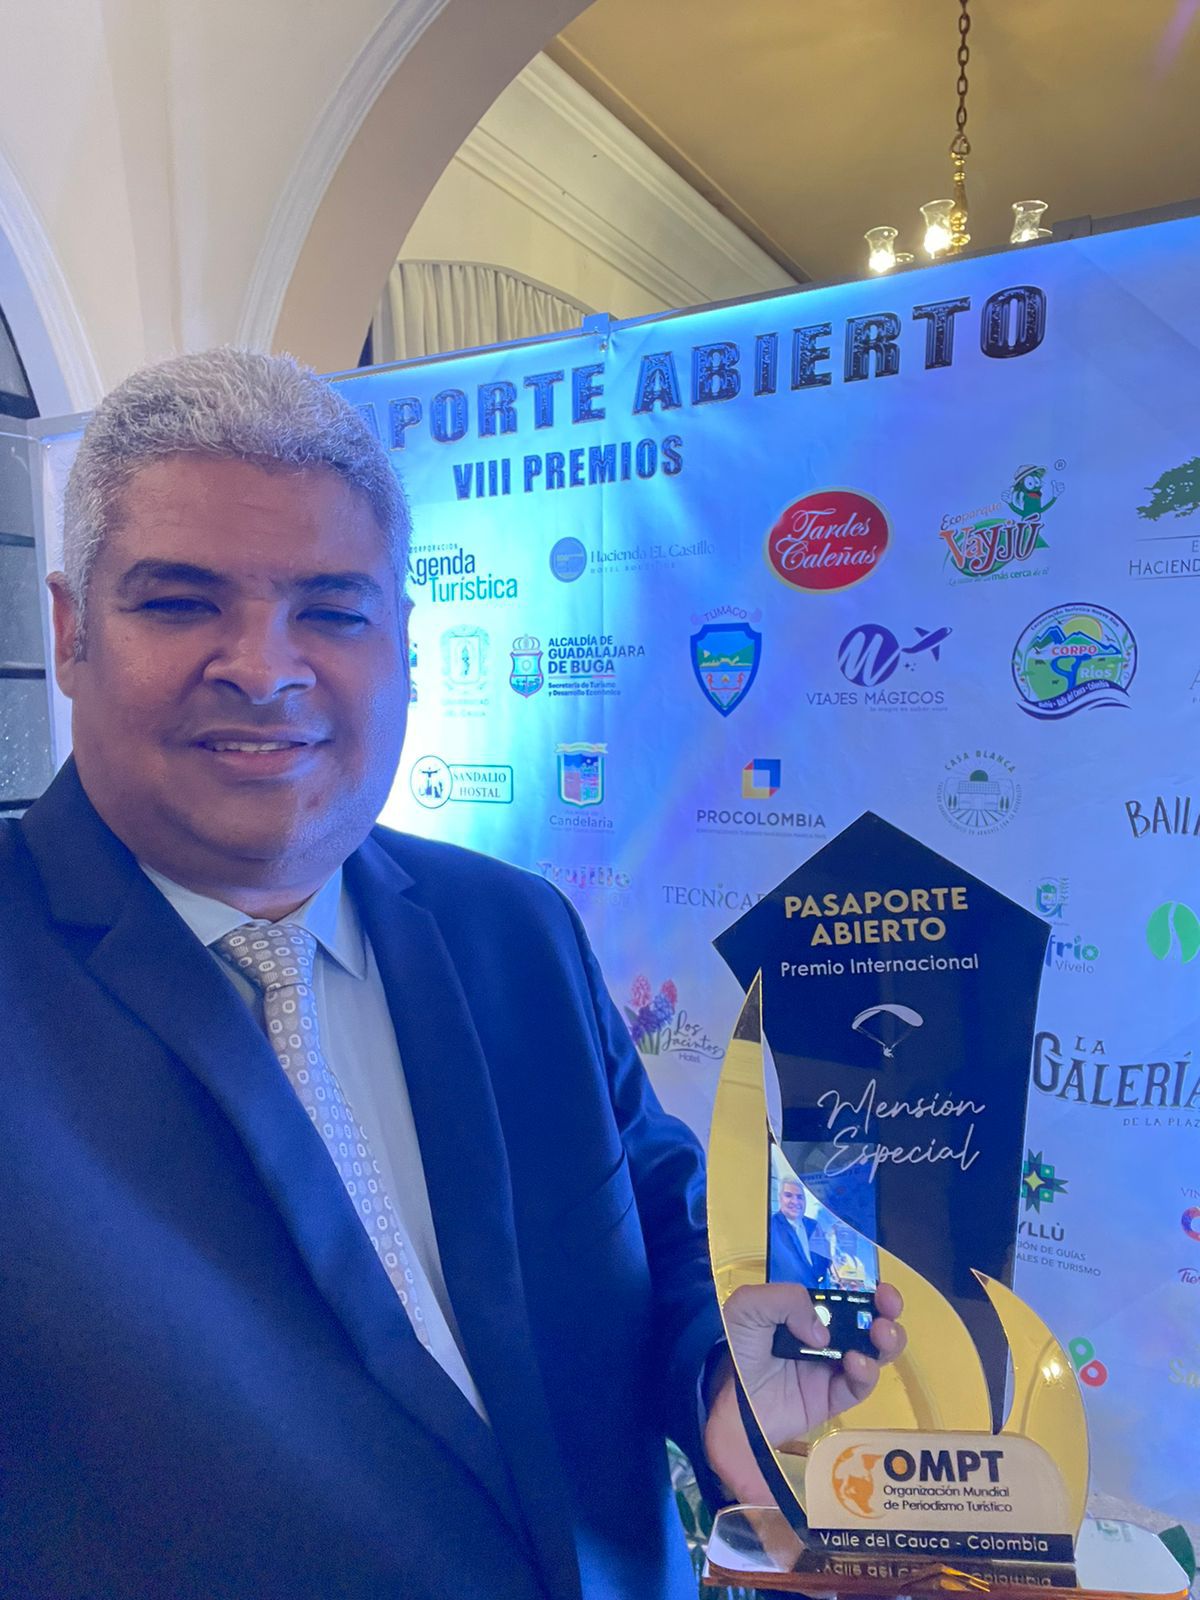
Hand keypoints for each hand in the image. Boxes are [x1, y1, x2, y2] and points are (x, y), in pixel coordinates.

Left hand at [702, 1282, 904, 1504]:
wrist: (728, 1403)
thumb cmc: (737, 1348)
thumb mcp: (750, 1307)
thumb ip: (787, 1300)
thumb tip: (824, 1332)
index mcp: (806, 1311)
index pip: (846, 1295)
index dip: (867, 1289)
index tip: (880, 1287)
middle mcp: (825, 1336)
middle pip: (869, 1321)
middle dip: (887, 1311)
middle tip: (888, 1306)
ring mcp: (831, 1368)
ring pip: (874, 1352)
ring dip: (886, 1340)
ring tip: (881, 1333)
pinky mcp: (832, 1399)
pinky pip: (859, 1386)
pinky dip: (866, 1373)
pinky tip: (856, 1363)